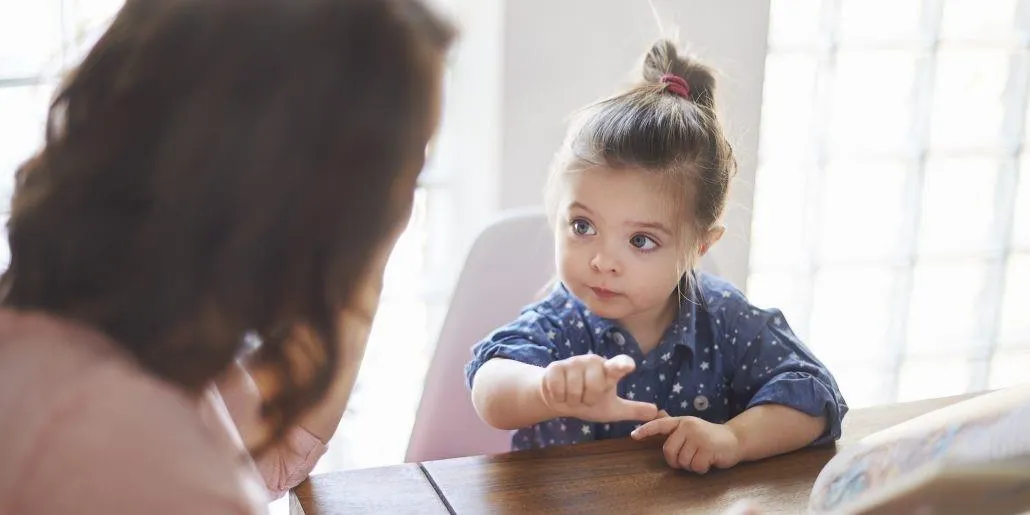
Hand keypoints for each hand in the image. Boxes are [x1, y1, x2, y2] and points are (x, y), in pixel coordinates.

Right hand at [540, 354, 657, 422]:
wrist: (558, 398)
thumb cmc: (587, 400)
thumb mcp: (611, 409)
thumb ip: (633, 410)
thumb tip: (656, 412)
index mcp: (609, 370)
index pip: (619, 365)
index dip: (623, 365)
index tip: (629, 366)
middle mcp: (592, 361)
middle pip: (595, 387)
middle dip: (588, 399)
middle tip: (585, 398)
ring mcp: (573, 362)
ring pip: (574, 390)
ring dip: (572, 400)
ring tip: (572, 395)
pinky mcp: (555, 367)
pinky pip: (558, 388)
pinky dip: (558, 397)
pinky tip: (559, 393)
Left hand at [631, 416, 741, 472]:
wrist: (734, 439)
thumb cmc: (708, 436)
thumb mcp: (690, 427)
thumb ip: (674, 424)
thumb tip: (657, 413)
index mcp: (681, 422)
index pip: (660, 425)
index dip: (646, 430)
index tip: (633, 436)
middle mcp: (688, 426)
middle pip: (668, 451)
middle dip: (676, 461)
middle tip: (688, 459)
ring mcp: (698, 437)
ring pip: (682, 461)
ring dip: (690, 465)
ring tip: (701, 457)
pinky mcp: (708, 448)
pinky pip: (695, 467)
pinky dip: (701, 468)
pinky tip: (708, 461)